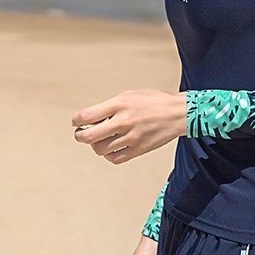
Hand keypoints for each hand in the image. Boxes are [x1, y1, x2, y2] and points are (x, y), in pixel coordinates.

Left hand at [71, 89, 186, 162]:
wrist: (178, 113)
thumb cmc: (153, 101)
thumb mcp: (129, 95)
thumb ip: (110, 107)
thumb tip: (91, 119)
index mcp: (119, 104)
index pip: (85, 116)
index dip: (76, 120)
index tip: (77, 122)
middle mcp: (123, 121)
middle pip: (88, 137)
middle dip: (80, 136)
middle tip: (81, 134)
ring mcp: (131, 137)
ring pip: (100, 149)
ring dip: (96, 145)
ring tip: (100, 140)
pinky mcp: (138, 150)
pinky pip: (114, 158)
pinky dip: (109, 155)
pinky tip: (112, 148)